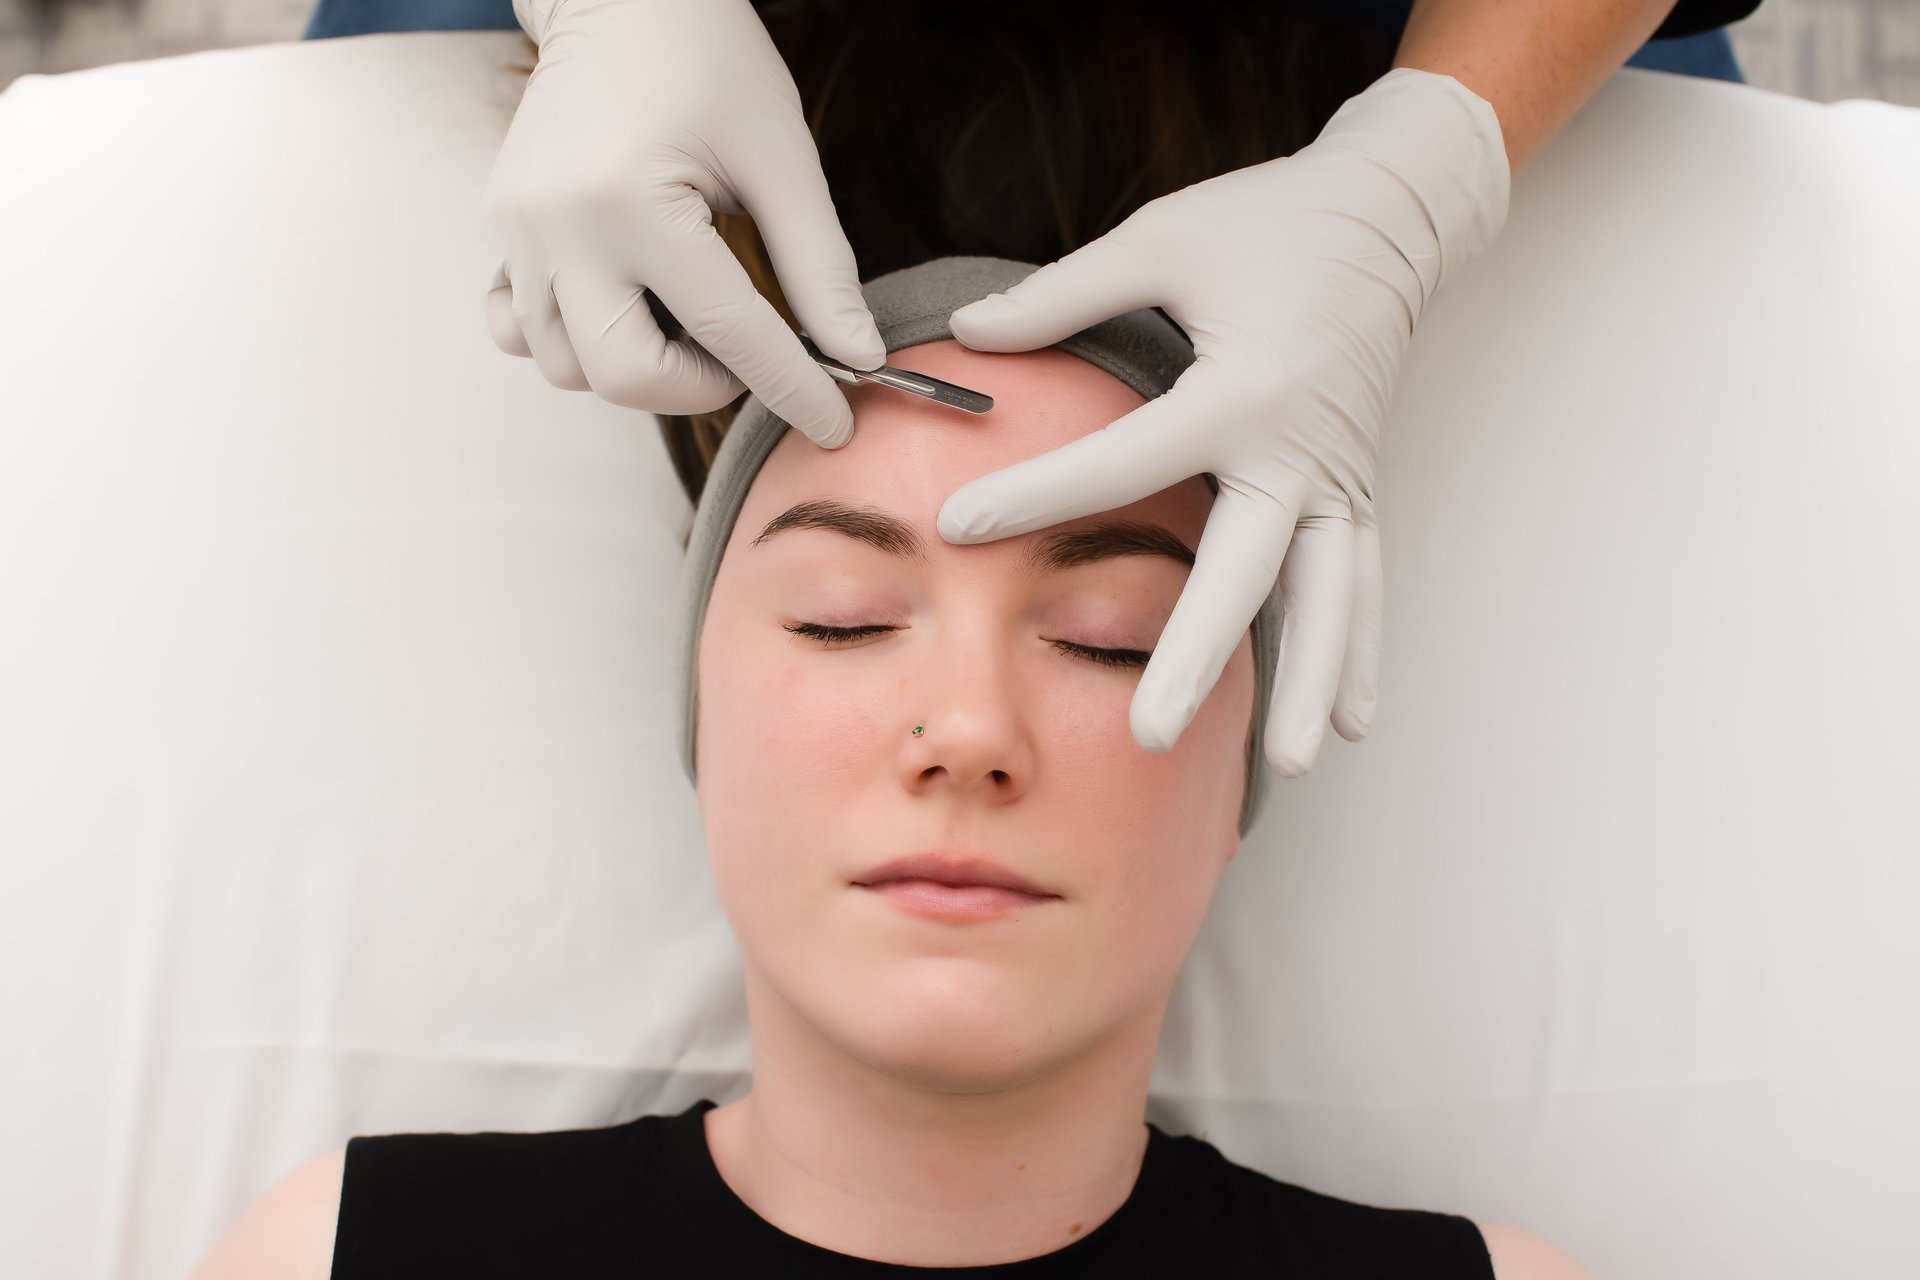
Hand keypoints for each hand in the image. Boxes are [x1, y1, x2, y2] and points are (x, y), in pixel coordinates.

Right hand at [483, 0, 882, 446]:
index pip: (728, 332)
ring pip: (570, 368)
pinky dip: (573, 345)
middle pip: (625, 375)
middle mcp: (560, 225)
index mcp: (634, 199)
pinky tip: (622, 308)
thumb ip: (818, 265)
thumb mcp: (781, 156)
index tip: (833, 425)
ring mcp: (518, 233)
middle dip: (700, 388)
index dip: (790, 388)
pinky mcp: (500, 232)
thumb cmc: (708, 60)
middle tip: (744, 356)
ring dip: (640, 369)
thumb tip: (856, 358)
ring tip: (689, 323)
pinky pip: (519, 332)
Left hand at [939, 68, 1509, 775]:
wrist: (1389, 215)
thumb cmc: (1268, 225)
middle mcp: (1298, 447)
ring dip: (1310, 681)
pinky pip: (1364, 583)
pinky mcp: (1357, 489)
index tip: (955, 527)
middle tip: (1148, 733)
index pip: (1125, 461)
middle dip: (1197, 656)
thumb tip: (965, 335)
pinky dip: (1358, 653)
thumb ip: (1064, 295)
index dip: (1036, 494)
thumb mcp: (1162, 240)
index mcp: (1242, 388)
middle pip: (1244, 570)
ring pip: (1329, 598)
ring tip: (1288, 761)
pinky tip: (1348, 723)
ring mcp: (1338, 477)